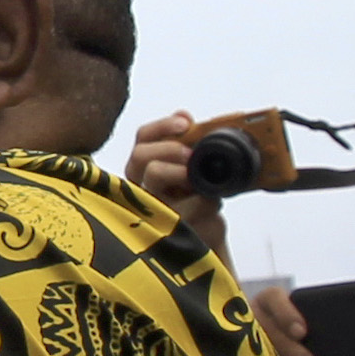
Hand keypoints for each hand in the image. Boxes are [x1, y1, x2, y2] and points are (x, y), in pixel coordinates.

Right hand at [125, 110, 225, 249]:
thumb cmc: (199, 202)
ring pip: (155, 177)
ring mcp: (152, 207)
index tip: (186, 123)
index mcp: (148, 168)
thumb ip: (189, 142)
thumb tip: (184, 114)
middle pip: (140, 157)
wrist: (209, 241)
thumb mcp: (196, 169)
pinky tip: (214, 204)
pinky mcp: (168, 229)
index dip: (162, 126)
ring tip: (201, 182)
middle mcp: (142, 186)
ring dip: (181, 173)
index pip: (143, 139)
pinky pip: (190, 206)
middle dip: (169, 149)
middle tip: (191, 155)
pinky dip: (208, 202)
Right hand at [250, 284, 319, 355]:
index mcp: (269, 301)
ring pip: (265, 355)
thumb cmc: (311, 325)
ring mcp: (249, 341)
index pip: (273, 299)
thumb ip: (323, 318)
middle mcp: (254, 319)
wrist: (299, 346)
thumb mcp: (313, 316)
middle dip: (290, 350)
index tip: (302, 332)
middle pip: (268, 333)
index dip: (286, 315)